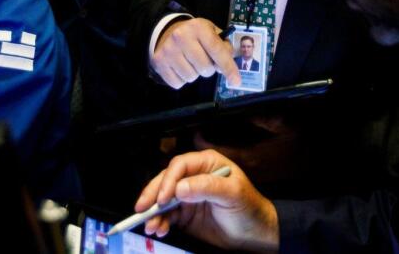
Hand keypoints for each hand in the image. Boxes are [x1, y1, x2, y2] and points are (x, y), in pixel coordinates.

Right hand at [136, 150, 278, 251]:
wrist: (255, 235)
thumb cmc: (250, 208)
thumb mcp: (233, 194)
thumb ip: (208, 187)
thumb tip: (180, 188)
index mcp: (207, 164)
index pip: (180, 166)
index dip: (168, 180)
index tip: (163, 197)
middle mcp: (194, 177)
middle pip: (166, 181)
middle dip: (153, 195)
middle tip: (143, 209)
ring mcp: (188, 196)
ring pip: (163, 201)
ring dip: (154, 213)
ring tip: (151, 227)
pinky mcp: (185, 214)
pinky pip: (167, 217)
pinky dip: (160, 223)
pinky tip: (159, 230)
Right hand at [152, 18, 239, 88]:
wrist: (168, 31)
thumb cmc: (195, 34)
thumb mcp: (212, 32)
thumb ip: (223, 47)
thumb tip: (225, 68)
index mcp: (198, 27)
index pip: (217, 51)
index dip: (228, 67)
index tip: (236, 81)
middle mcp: (181, 37)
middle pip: (205, 68)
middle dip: (209, 69)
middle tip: (204, 61)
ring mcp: (168, 50)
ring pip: (192, 78)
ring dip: (195, 74)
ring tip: (190, 62)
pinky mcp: (159, 62)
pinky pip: (178, 83)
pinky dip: (182, 80)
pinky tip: (180, 67)